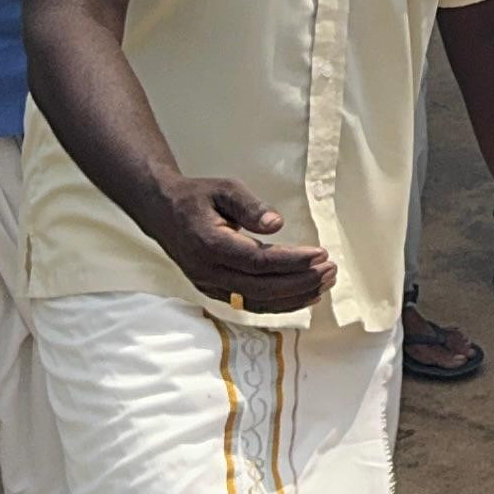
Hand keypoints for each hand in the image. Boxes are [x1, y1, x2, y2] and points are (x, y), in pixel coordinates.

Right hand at [140, 176, 338, 313]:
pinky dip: (279, 304)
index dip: (292, 261)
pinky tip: (305, 296)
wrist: (162, 213)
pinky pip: (250, 304)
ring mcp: (210, 286)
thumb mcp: (224, 189)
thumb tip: (277, 224)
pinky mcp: (214, 291)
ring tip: (326, 283)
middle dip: (300, 282)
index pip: (258, 261)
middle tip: (331, 270)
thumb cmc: (197, 197)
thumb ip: (250, 206)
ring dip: (295, 296)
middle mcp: (209, 272)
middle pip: (261, 287)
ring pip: (257, 302)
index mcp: (210, 245)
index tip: (321, 254)